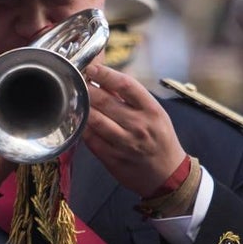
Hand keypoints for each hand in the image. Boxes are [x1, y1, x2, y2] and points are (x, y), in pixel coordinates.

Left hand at [81, 62, 186, 196]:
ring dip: (81, 107)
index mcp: (152, 110)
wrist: (169, 176)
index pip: (126, 85)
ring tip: (73, 98)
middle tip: (76, 81)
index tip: (92, 68)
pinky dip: (81, 127)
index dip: (106, 74)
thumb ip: (131, 98)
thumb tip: (105, 77)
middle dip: (87, 88)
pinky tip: (76, 119)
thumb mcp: (155, 114)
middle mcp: (139, 126)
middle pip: (105, 101)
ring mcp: (125, 143)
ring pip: (95, 120)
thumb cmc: (160, 140)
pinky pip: (90, 139)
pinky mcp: (112, 159)